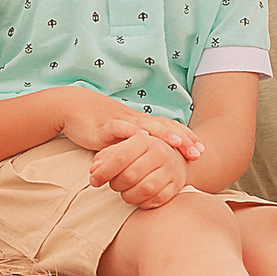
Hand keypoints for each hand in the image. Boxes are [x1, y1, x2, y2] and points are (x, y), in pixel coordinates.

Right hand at [59, 91, 202, 161]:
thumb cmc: (99, 125)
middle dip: (183, 139)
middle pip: (164, 127)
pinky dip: (134, 133)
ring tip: (178, 143)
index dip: (186, 138)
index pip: (169, 128)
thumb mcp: (121, 139)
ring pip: (147, 126)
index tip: (202, 150)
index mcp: (142, 124)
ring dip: (164, 134)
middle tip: (198, 152)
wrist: (75, 108)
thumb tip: (149, 167)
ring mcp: (122, 121)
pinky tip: (143, 139)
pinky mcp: (106, 126)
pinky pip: (122, 128)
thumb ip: (135, 149)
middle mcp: (136, 121)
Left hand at [90, 131, 188, 210]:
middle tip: (112, 185)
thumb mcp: (123, 148)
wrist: (173, 158)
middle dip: (115, 184)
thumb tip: (94, 170)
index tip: (93, 181)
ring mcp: (170, 170)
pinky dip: (143, 202)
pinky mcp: (175, 186)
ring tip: (124, 191)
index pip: (120, 158)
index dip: (103, 172)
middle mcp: (160, 153)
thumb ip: (106, 157)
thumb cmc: (141, 154)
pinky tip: (137, 197)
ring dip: (128, 195)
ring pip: (145, 190)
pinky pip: (156, 200)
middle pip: (131, 176)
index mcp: (144, 140)